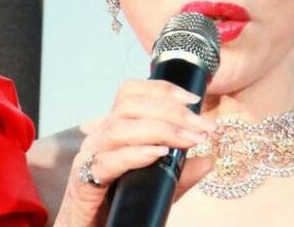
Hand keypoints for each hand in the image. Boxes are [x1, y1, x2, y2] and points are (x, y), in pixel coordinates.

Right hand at [54, 80, 216, 225]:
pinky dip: (136, 153)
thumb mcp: (157, 184)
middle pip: (131, 104)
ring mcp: (89, 157)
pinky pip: (108, 161)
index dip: (164, 89)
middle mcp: (99, 136)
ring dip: (162, 129)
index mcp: (114, 127)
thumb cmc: (119, 205)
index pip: (133, 91)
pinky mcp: (83, 182)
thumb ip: (181, 172)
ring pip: (121, 127)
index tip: (195, 100)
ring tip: (189, 140)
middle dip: (172, 111)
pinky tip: (159, 154)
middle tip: (202, 126)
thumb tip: (209, 159)